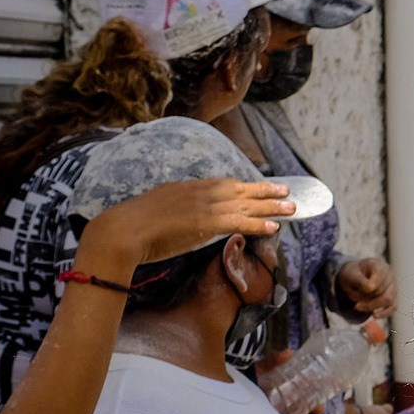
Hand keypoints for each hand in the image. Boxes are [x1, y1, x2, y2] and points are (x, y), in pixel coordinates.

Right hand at [77, 178, 294, 272]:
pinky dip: (258, 223)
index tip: (259, 186)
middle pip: (238, 189)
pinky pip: (239, 221)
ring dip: (270, 206)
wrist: (122, 230)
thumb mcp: (156, 209)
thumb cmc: (131, 226)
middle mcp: (197, 192)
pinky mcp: (206, 222)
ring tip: (291, 208)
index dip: (243, 185)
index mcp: (185, 187)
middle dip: (264, 190)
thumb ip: (174, 210)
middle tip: (286, 191)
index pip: (221, 184)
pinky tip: (274, 226)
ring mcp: (203, 206)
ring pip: (245, 203)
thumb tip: (185, 218)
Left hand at [335, 257, 397, 315]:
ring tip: (358, 307)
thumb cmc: (352, 275)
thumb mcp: (350, 275)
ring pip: (388, 300)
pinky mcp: (394, 296)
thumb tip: (370, 288)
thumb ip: (359, 280)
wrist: (355, 277)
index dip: (372, 284)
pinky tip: (374, 316)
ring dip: (372, 306)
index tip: (363, 290)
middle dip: (366, 298)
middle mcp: (389, 274)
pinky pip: (393, 307)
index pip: (380, 274)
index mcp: (378, 264)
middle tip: (354, 302)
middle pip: (382, 290)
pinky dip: (384, 313)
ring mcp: (393, 285)